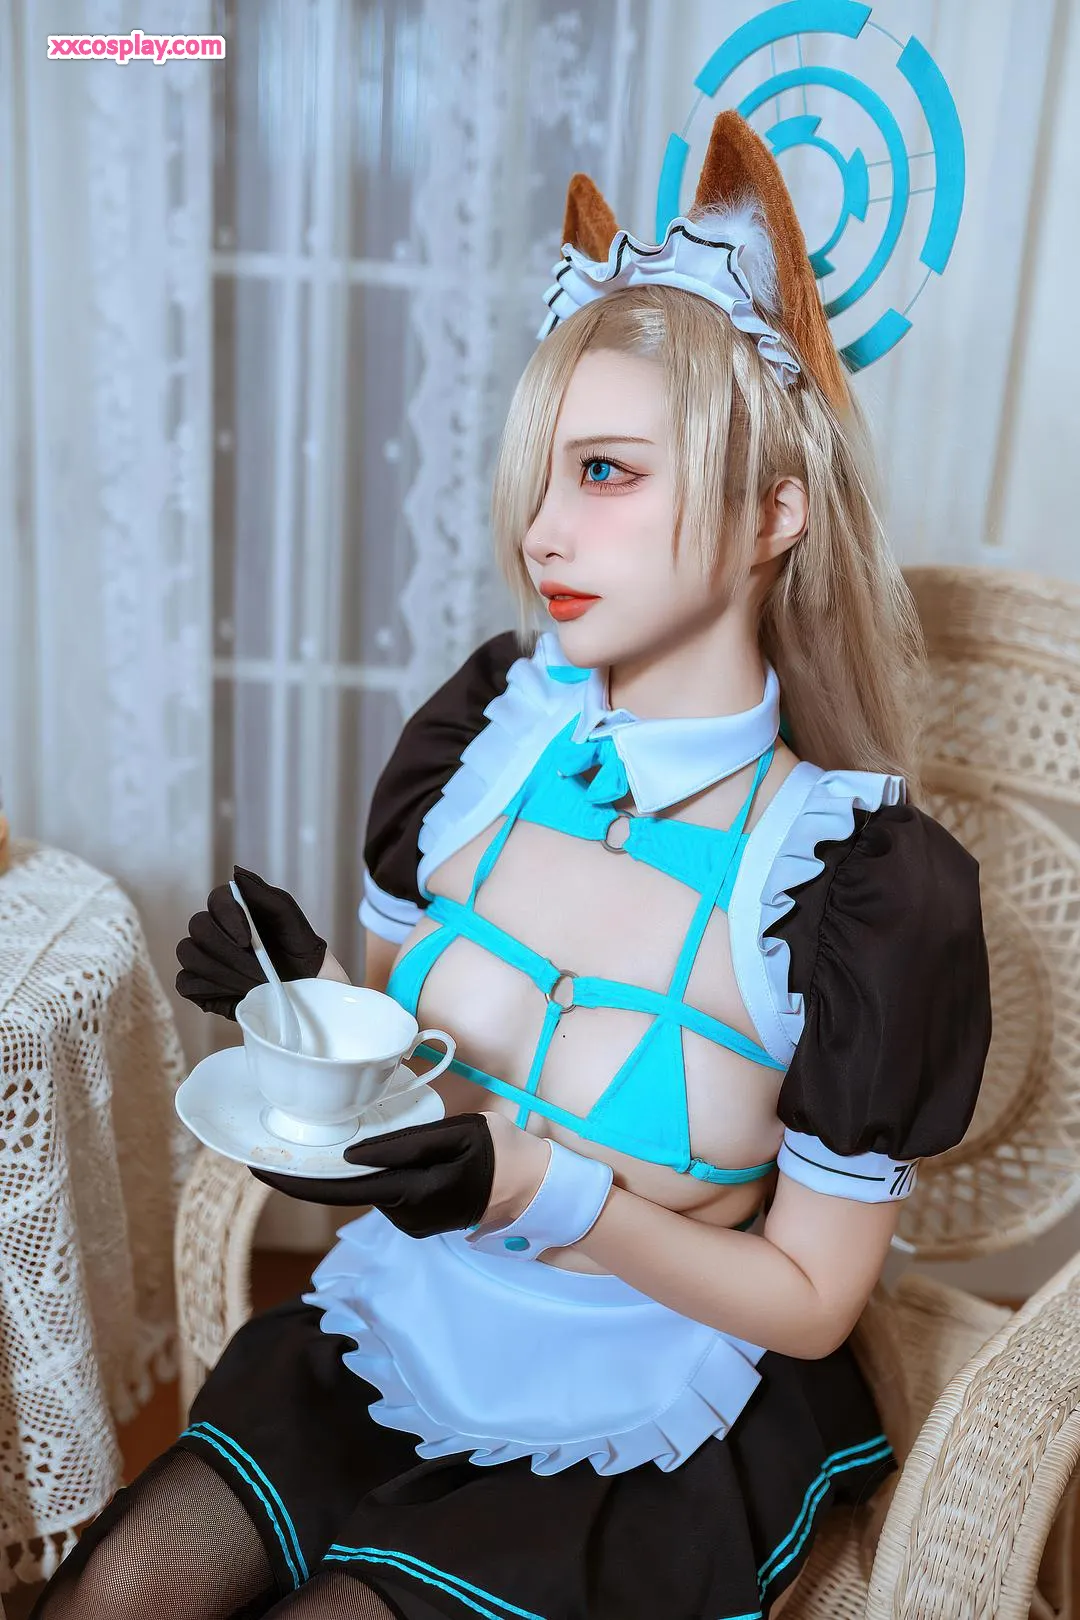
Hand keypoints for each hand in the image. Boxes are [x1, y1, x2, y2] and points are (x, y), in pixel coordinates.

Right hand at [175, 866, 326, 1019]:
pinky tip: (236, 993)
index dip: (228, 919)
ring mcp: (201, 956)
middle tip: (259, 971)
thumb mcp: (287, 916)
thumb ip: (263, 893)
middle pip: (199, 928)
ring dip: (223, 972)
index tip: (248, 940)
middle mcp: (212, 929)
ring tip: (253, 984)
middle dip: (230, 953)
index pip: (216, 901)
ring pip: (189, 954)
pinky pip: (185, 983)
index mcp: (232, 907)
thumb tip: (236, 872)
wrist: (306, 984)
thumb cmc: (298, 945)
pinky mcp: (197, 985)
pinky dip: (209, 989)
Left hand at [250, 1110, 549, 1237]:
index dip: (296, 1181)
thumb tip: (353, 1154)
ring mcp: (413, 1224)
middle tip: (281, 1143)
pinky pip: (386, 1193)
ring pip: (368, 1190)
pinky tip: (369, 1157)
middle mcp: (406, 1217)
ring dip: (351, 1170)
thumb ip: (408, 1144)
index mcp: (413, 1192)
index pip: (340, 1189)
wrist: (536, 1190)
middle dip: (316, 1170)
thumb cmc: (502, 1152)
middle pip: (348, 1190)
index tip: (260, 1168)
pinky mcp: (419, 1220)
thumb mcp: (461, 1134)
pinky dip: (373, 1175)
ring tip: (335, 1139)